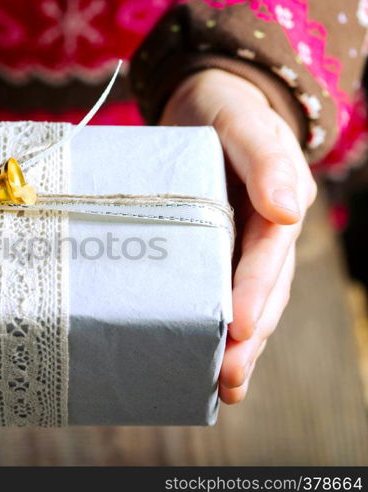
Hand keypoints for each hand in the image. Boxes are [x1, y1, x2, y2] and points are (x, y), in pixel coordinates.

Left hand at [160, 69, 316, 403]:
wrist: (201, 104)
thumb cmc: (222, 110)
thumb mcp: (242, 123)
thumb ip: (264, 159)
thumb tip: (290, 209)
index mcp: (276, 205)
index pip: (267, 255)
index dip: (256, 291)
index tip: (241, 327)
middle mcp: (264, 233)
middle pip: (263, 292)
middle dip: (249, 337)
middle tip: (228, 377)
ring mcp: (241, 246)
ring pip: (246, 302)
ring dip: (238, 345)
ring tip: (223, 386)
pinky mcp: (215, 252)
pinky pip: (220, 293)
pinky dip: (215, 327)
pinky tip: (203, 360)